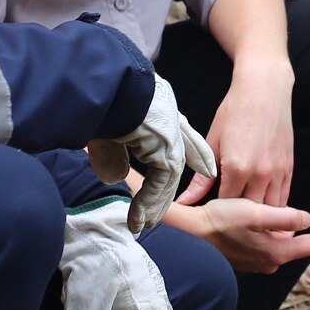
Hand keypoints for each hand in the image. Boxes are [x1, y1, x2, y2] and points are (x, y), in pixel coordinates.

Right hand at [90, 76, 216, 231]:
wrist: (106, 85)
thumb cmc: (102, 99)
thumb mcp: (108, 129)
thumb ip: (115, 153)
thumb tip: (116, 177)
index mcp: (162, 109)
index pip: (184, 134)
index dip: (197, 152)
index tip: (208, 168)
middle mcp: (171, 121)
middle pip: (179, 160)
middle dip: (168, 190)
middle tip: (160, 213)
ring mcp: (170, 135)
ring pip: (168, 177)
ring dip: (155, 204)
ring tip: (146, 225)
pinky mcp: (164, 149)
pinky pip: (159, 184)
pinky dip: (146, 204)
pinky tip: (139, 221)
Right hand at [164, 197, 309, 274]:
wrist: (189, 234)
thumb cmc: (220, 220)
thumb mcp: (256, 212)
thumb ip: (284, 217)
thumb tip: (307, 219)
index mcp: (277, 253)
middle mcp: (270, 262)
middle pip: (302, 243)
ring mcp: (258, 261)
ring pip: (285, 241)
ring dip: (290, 224)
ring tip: (287, 203)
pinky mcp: (248, 256)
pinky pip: (270, 241)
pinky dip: (275, 227)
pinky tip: (266, 212)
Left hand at [207, 59, 295, 206]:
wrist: (265, 88)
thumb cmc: (235, 110)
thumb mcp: (212, 142)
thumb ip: (201, 178)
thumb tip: (184, 202)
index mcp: (236, 168)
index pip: (226, 206)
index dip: (219, 212)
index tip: (212, 213)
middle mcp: (260, 173)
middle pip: (250, 213)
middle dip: (240, 218)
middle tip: (230, 220)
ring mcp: (278, 171)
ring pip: (271, 210)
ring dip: (260, 215)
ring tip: (248, 218)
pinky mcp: (289, 167)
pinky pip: (284, 197)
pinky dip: (275, 205)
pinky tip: (264, 206)